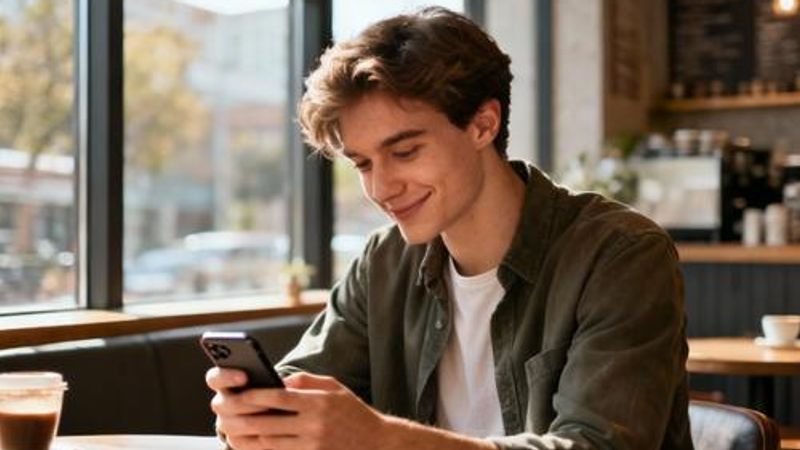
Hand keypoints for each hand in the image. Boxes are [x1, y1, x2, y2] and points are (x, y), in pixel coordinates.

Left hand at [206, 369, 385, 449]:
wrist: (377, 444)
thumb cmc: (353, 412)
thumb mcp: (335, 388)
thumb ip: (306, 382)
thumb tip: (278, 380)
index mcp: (318, 403)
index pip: (279, 398)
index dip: (255, 396)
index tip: (239, 394)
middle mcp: (314, 425)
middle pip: (268, 424)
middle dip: (243, 419)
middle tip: (226, 416)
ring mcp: (312, 446)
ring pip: (270, 444)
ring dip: (247, 439)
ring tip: (232, 432)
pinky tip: (252, 446)